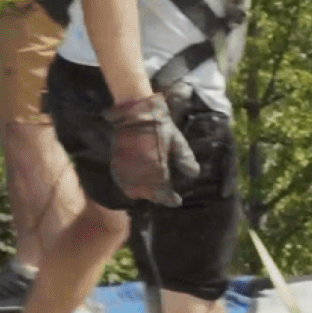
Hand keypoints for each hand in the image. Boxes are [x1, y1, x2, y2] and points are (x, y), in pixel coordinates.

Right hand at [104, 92, 201, 206]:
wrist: (136, 111)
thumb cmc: (160, 125)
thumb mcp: (177, 140)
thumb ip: (185, 158)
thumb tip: (194, 174)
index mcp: (157, 167)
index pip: (163, 193)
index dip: (170, 199)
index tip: (177, 201)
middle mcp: (141, 171)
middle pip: (149, 194)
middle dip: (158, 197)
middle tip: (166, 195)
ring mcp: (127, 167)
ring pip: (133, 191)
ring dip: (144, 193)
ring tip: (153, 191)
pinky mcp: (116, 162)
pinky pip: (121, 181)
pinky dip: (129, 185)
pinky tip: (137, 184)